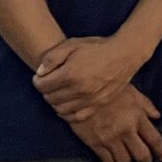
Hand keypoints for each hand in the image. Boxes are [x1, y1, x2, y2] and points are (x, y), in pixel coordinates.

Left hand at [34, 34, 150, 123]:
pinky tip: (65, 106)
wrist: (124, 55)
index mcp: (70, 74)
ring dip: (54, 102)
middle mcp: (79, 90)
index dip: (37, 81)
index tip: (39, 77)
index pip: (42, 85)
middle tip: (47, 83)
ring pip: (61, 109)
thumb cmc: (97, 47)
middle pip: (50, 98)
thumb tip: (39, 73)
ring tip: (56, 93)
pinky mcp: (98, 105)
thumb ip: (51, 57)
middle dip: (44, 91)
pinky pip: (76, 117)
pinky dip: (66, 114)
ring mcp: (89, 100)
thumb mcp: (71, 44)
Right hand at [68, 93, 161, 161]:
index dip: (160, 151)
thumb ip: (146, 104)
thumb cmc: (108, 88)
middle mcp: (127, 131)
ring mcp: (111, 139)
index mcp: (138, 117)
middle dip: (146, 161)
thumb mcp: (131, 91)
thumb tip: (157, 115)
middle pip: (142, 154)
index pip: (155, 140)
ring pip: (125, 161)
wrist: (81, 91)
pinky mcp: (96, 143)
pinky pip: (107, 161)